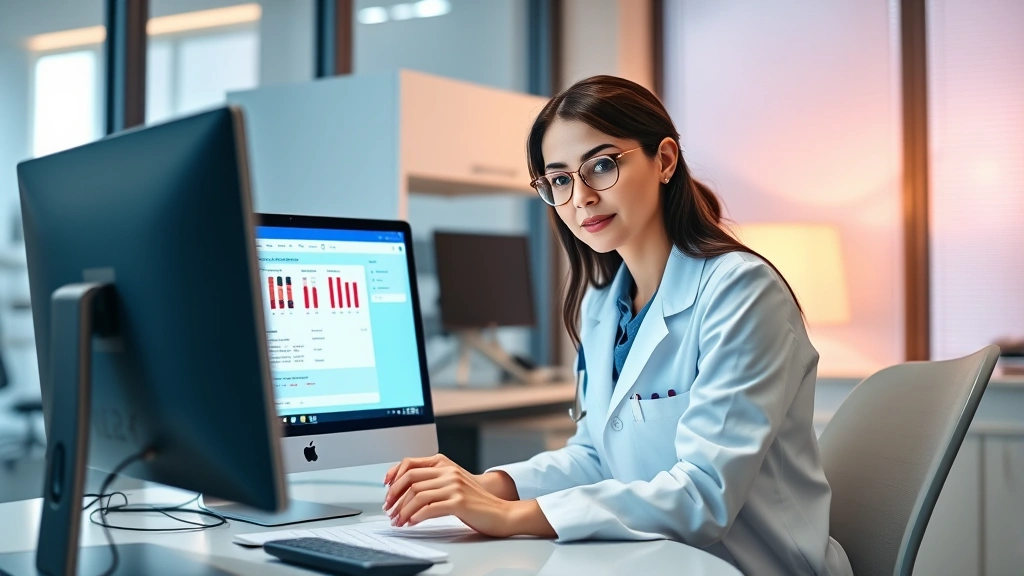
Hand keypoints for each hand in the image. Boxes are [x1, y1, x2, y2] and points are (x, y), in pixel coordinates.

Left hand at [383, 454, 553, 537]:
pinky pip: (429, 508)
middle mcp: (448, 472)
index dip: (393, 476)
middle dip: (394, 497)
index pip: (410, 464)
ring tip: (398, 521)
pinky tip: (411, 522)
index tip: (386, 490)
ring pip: (417, 495)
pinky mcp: (459, 502)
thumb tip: (406, 489)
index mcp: (444, 464)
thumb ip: (433, 481)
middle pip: (410, 480)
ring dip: (402, 511)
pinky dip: (415, 516)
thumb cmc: (476, 501)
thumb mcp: (453, 483)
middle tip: (389, 510)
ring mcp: (454, 486)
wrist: (502, 512)